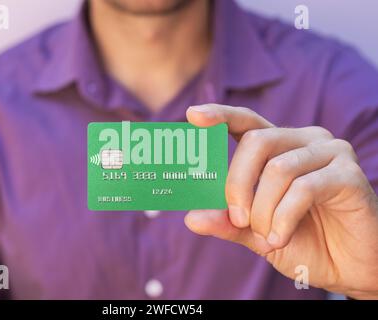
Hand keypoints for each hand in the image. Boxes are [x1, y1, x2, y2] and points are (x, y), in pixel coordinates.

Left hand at [184, 104, 377, 298]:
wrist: (348, 268)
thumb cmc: (302, 241)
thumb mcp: (256, 233)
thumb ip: (227, 222)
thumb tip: (191, 218)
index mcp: (280, 148)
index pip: (247, 122)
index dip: (220, 115)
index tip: (192, 116)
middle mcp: (305, 141)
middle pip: (256, 142)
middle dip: (237, 184)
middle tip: (238, 218)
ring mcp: (330, 153)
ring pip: (278, 169)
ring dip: (263, 210)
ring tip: (266, 236)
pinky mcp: (348, 175)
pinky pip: (303, 189)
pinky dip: (284, 218)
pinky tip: (280, 238)